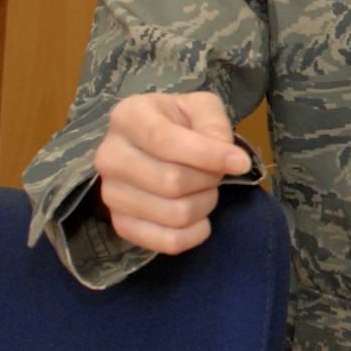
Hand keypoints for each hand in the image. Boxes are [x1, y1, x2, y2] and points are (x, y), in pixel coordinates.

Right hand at [93, 91, 249, 254]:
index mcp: (127, 118)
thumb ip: (216, 125)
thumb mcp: (201, 108)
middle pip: (171, 182)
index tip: (240, 163)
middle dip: (208, 179)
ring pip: (174, 214)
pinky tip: (199, 217)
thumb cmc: (180, 123)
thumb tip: (231, 159)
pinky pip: (167, 242)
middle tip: (215, 173)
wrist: (152, 143)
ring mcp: (110, 194)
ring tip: (203, 189)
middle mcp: (109, 156)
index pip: (165, 142)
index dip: (208, 155)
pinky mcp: (121, 224)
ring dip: (204, 203)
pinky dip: (195, 233)